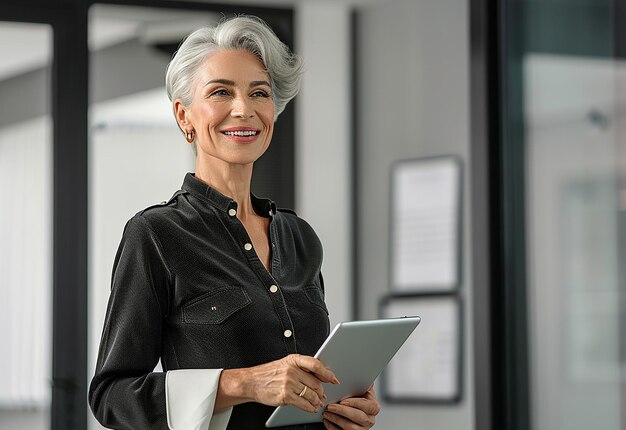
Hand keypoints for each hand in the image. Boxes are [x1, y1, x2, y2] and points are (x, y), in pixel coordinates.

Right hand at [217, 354, 338, 412]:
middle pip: (315, 382)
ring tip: (318, 402)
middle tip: (323, 394)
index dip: (326, 373)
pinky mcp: (285, 396)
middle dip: (321, 390)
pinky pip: (303, 403)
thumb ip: (301, 367)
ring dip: (316, 400)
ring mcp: (288, 383)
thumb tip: (319, 375)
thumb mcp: (285, 364)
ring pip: (311, 394)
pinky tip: (311, 407)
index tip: (333, 378)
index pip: (315, 364)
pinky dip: (309, 407)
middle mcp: (292, 370)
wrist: (251, 382)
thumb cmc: (268, 373)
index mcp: (293, 360)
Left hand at [322, 385, 379, 428]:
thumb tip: (361, 370)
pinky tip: (327, 421)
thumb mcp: (361, 390)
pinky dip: (333, 427)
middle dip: (342, 411)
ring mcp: (362, 428)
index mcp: (373, 406)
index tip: (343, 400)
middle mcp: (369, 419)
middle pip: (358, 417)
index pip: (367, 405)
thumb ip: (362, 382)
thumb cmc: (356, 398)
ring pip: (350, 427)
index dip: (354, 403)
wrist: (354, 410)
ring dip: (336, 419)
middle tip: (330, 406)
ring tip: (326, 413)